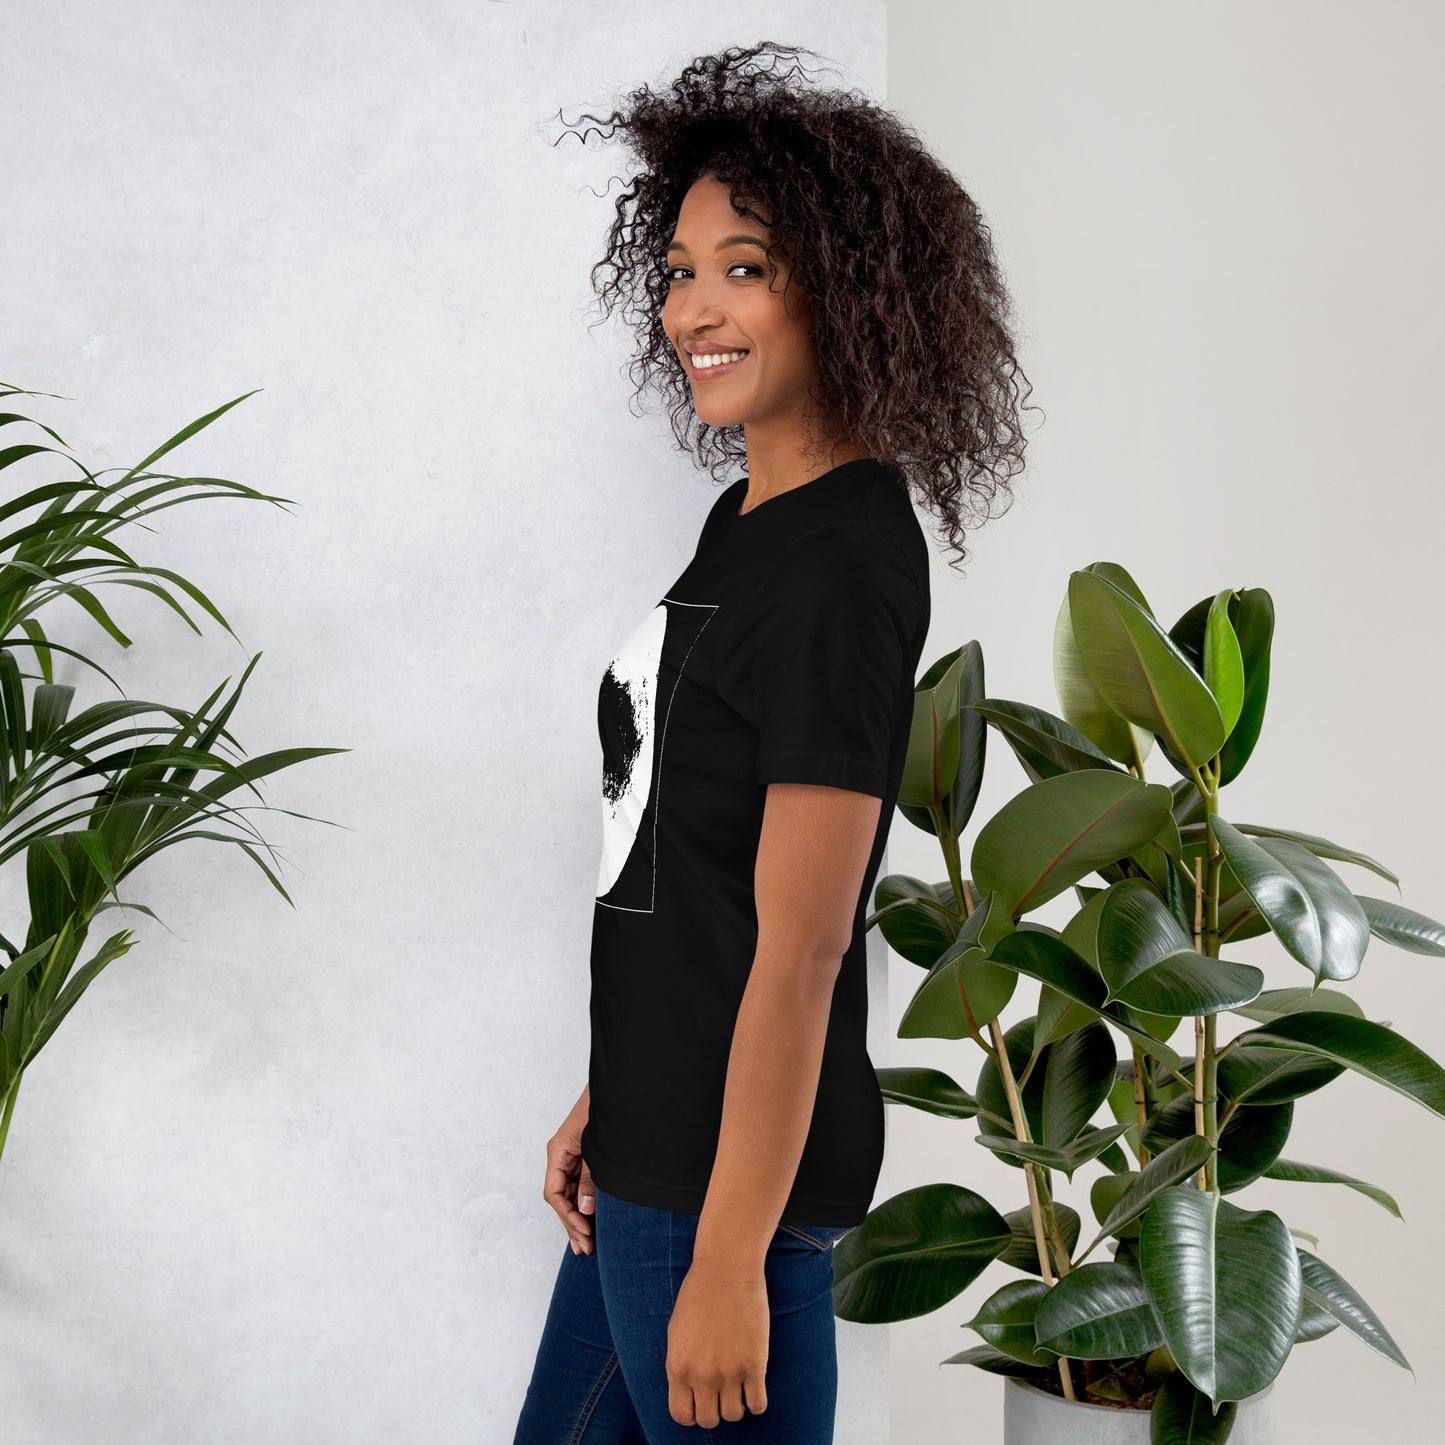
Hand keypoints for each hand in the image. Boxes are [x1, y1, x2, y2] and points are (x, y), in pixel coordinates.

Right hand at [543, 1087, 595, 1254]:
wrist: (620, 1087)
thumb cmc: (606, 1110)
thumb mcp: (597, 1148)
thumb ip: (591, 1179)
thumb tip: (584, 1209)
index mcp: (558, 1151)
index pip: (553, 1192)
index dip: (567, 1215)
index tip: (584, 1231)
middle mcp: (561, 1155)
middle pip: (560, 1197)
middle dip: (571, 1223)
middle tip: (586, 1248)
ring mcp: (573, 1156)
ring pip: (569, 1193)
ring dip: (578, 1217)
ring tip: (586, 1245)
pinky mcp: (585, 1156)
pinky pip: (580, 1184)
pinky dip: (585, 1203)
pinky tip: (592, 1221)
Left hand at [666, 1259, 769, 1426]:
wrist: (726, 1270)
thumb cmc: (699, 1294)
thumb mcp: (677, 1332)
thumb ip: (681, 1364)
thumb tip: (688, 1389)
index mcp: (678, 1367)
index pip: (682, 1415)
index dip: (693, 1412)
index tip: (701, 1400)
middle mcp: (701, 1376)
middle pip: (709, 1420)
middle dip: (715, 1409)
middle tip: (721, 1391)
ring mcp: (729, 1373)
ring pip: (734, 1415)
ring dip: (737, 1403)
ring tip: (739, 1384)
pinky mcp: (754, 1366)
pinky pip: (758, 1405)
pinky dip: (757, 1401)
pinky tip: (755, 1384)